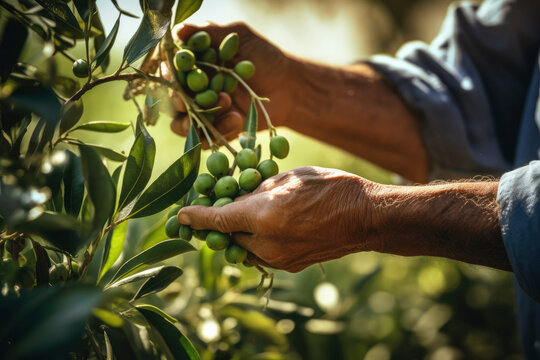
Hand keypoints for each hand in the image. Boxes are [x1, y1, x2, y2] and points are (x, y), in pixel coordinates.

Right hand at [167, 22, 298, 147]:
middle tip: (188, 100)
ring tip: (226, 103)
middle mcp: (192, 91)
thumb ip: (210, 32)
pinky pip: (204, 141)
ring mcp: (203, 113)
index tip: (176, 77)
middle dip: (178, 101)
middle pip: (170, 100)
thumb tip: (179, 31)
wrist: (290, 86)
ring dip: (197, 118)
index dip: (169, 75)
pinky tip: (238, 119)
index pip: (170, 71)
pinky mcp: (216, 132)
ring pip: (180, 124)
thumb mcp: (240, 36)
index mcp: (193, 66)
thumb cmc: (265, 57)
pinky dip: (217, 132)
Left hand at [177, 167, 378, 271]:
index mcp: (265, 215)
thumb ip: (259, 190)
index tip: (181, 216)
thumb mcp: (290, 177)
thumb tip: (240, 198)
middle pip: (229, 235)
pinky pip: (262, 255)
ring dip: (241, 234)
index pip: (219, 219)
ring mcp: (279, 258)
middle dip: (223, 222)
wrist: (365, 217)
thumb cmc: (331, 188)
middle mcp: (267, 242)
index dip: (197, 217)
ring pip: (244, 248)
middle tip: (225, 206)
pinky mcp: (290, 266)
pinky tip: (272, 227)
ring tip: (253, 216)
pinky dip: (259, 242)